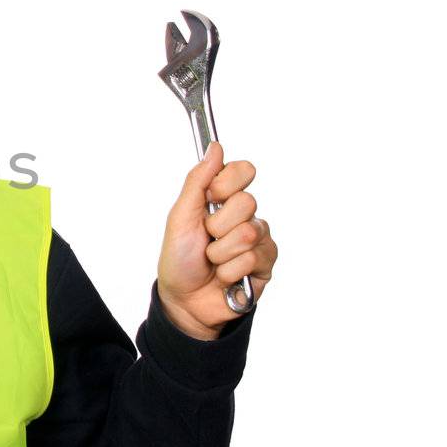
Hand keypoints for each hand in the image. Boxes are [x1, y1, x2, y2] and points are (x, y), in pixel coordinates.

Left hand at [156, 142, 276, 337]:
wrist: (184, 300)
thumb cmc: (179, 257)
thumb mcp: (180, 216)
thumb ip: (197, 180)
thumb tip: (215, 146)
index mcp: (224, 199)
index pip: (244, 170)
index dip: (225, 184)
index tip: (209, 198)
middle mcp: (246, 215)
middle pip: (247, 202)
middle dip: (217, 225)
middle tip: (206, 238)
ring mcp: (259, 239)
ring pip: (248, 233)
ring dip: (220, 253)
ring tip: (213, 262)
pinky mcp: (266, 264)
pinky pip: (252, 259)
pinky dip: (230, 271)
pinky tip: (225, 277)